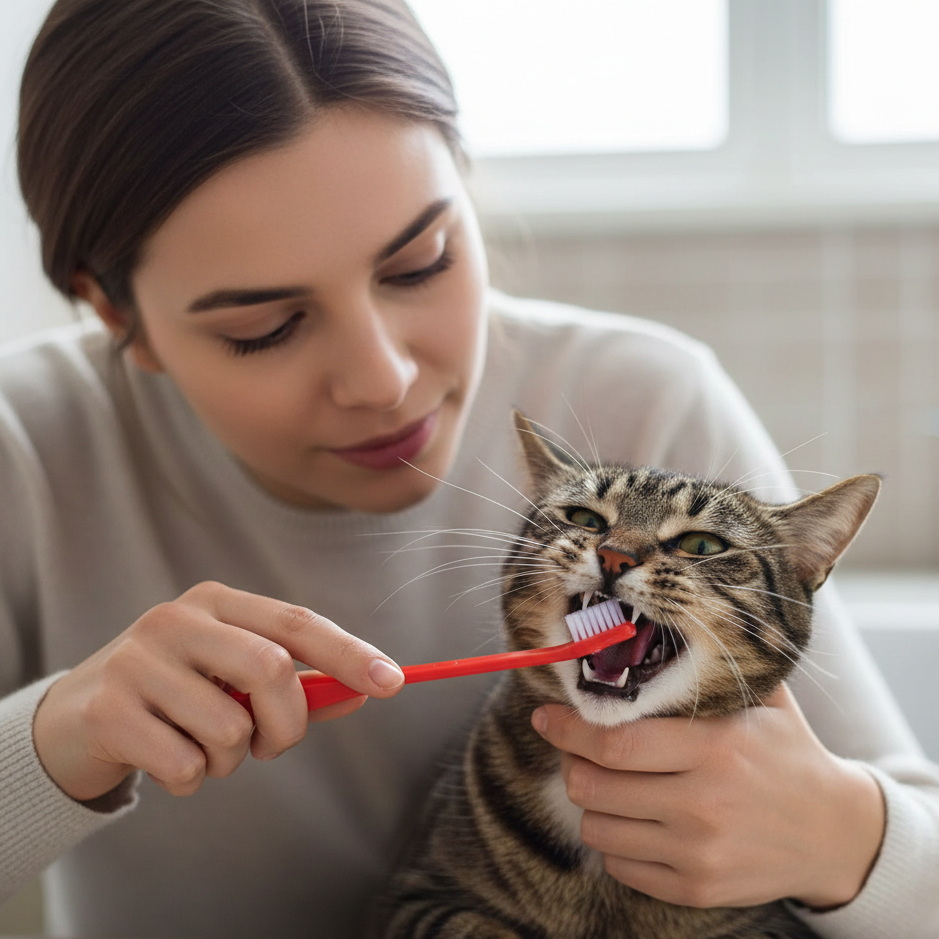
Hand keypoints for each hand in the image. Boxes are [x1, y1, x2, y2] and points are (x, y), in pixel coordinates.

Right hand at [33, 581, 403, 800]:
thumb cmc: (177, 694)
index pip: (296, 623)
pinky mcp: (109, 709)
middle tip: (271, 745)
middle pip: (271, 669)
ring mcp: (138, 660)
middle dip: (287, 723)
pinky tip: (167, 759)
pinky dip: (193, 778)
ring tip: (203, 746)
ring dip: (232, 758)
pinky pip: (186, 765)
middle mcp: (177, 619)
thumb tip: (364, 692)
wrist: (78, 717)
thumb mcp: (235, 679)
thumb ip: (299, 686)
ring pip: (230, 727)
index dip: (348, 653)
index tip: (393, 682)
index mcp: (217, 603)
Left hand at [531, 685, 884, 909]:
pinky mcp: (697, 889)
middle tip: (574, 748)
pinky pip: (619, 866)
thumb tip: (649, 628)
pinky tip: (635, 820)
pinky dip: (614, 841)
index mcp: (714, 747)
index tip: (545, 716)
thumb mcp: (764, 700)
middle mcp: (703, 803)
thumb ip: (712, 668)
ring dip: (592, 803)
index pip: (615, 741)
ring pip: (598, 829)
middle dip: (570, 762)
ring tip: (610, 783)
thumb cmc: (786, 753)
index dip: (568, 728)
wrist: (835, 833)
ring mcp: (699, 852)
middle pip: (594, 786)